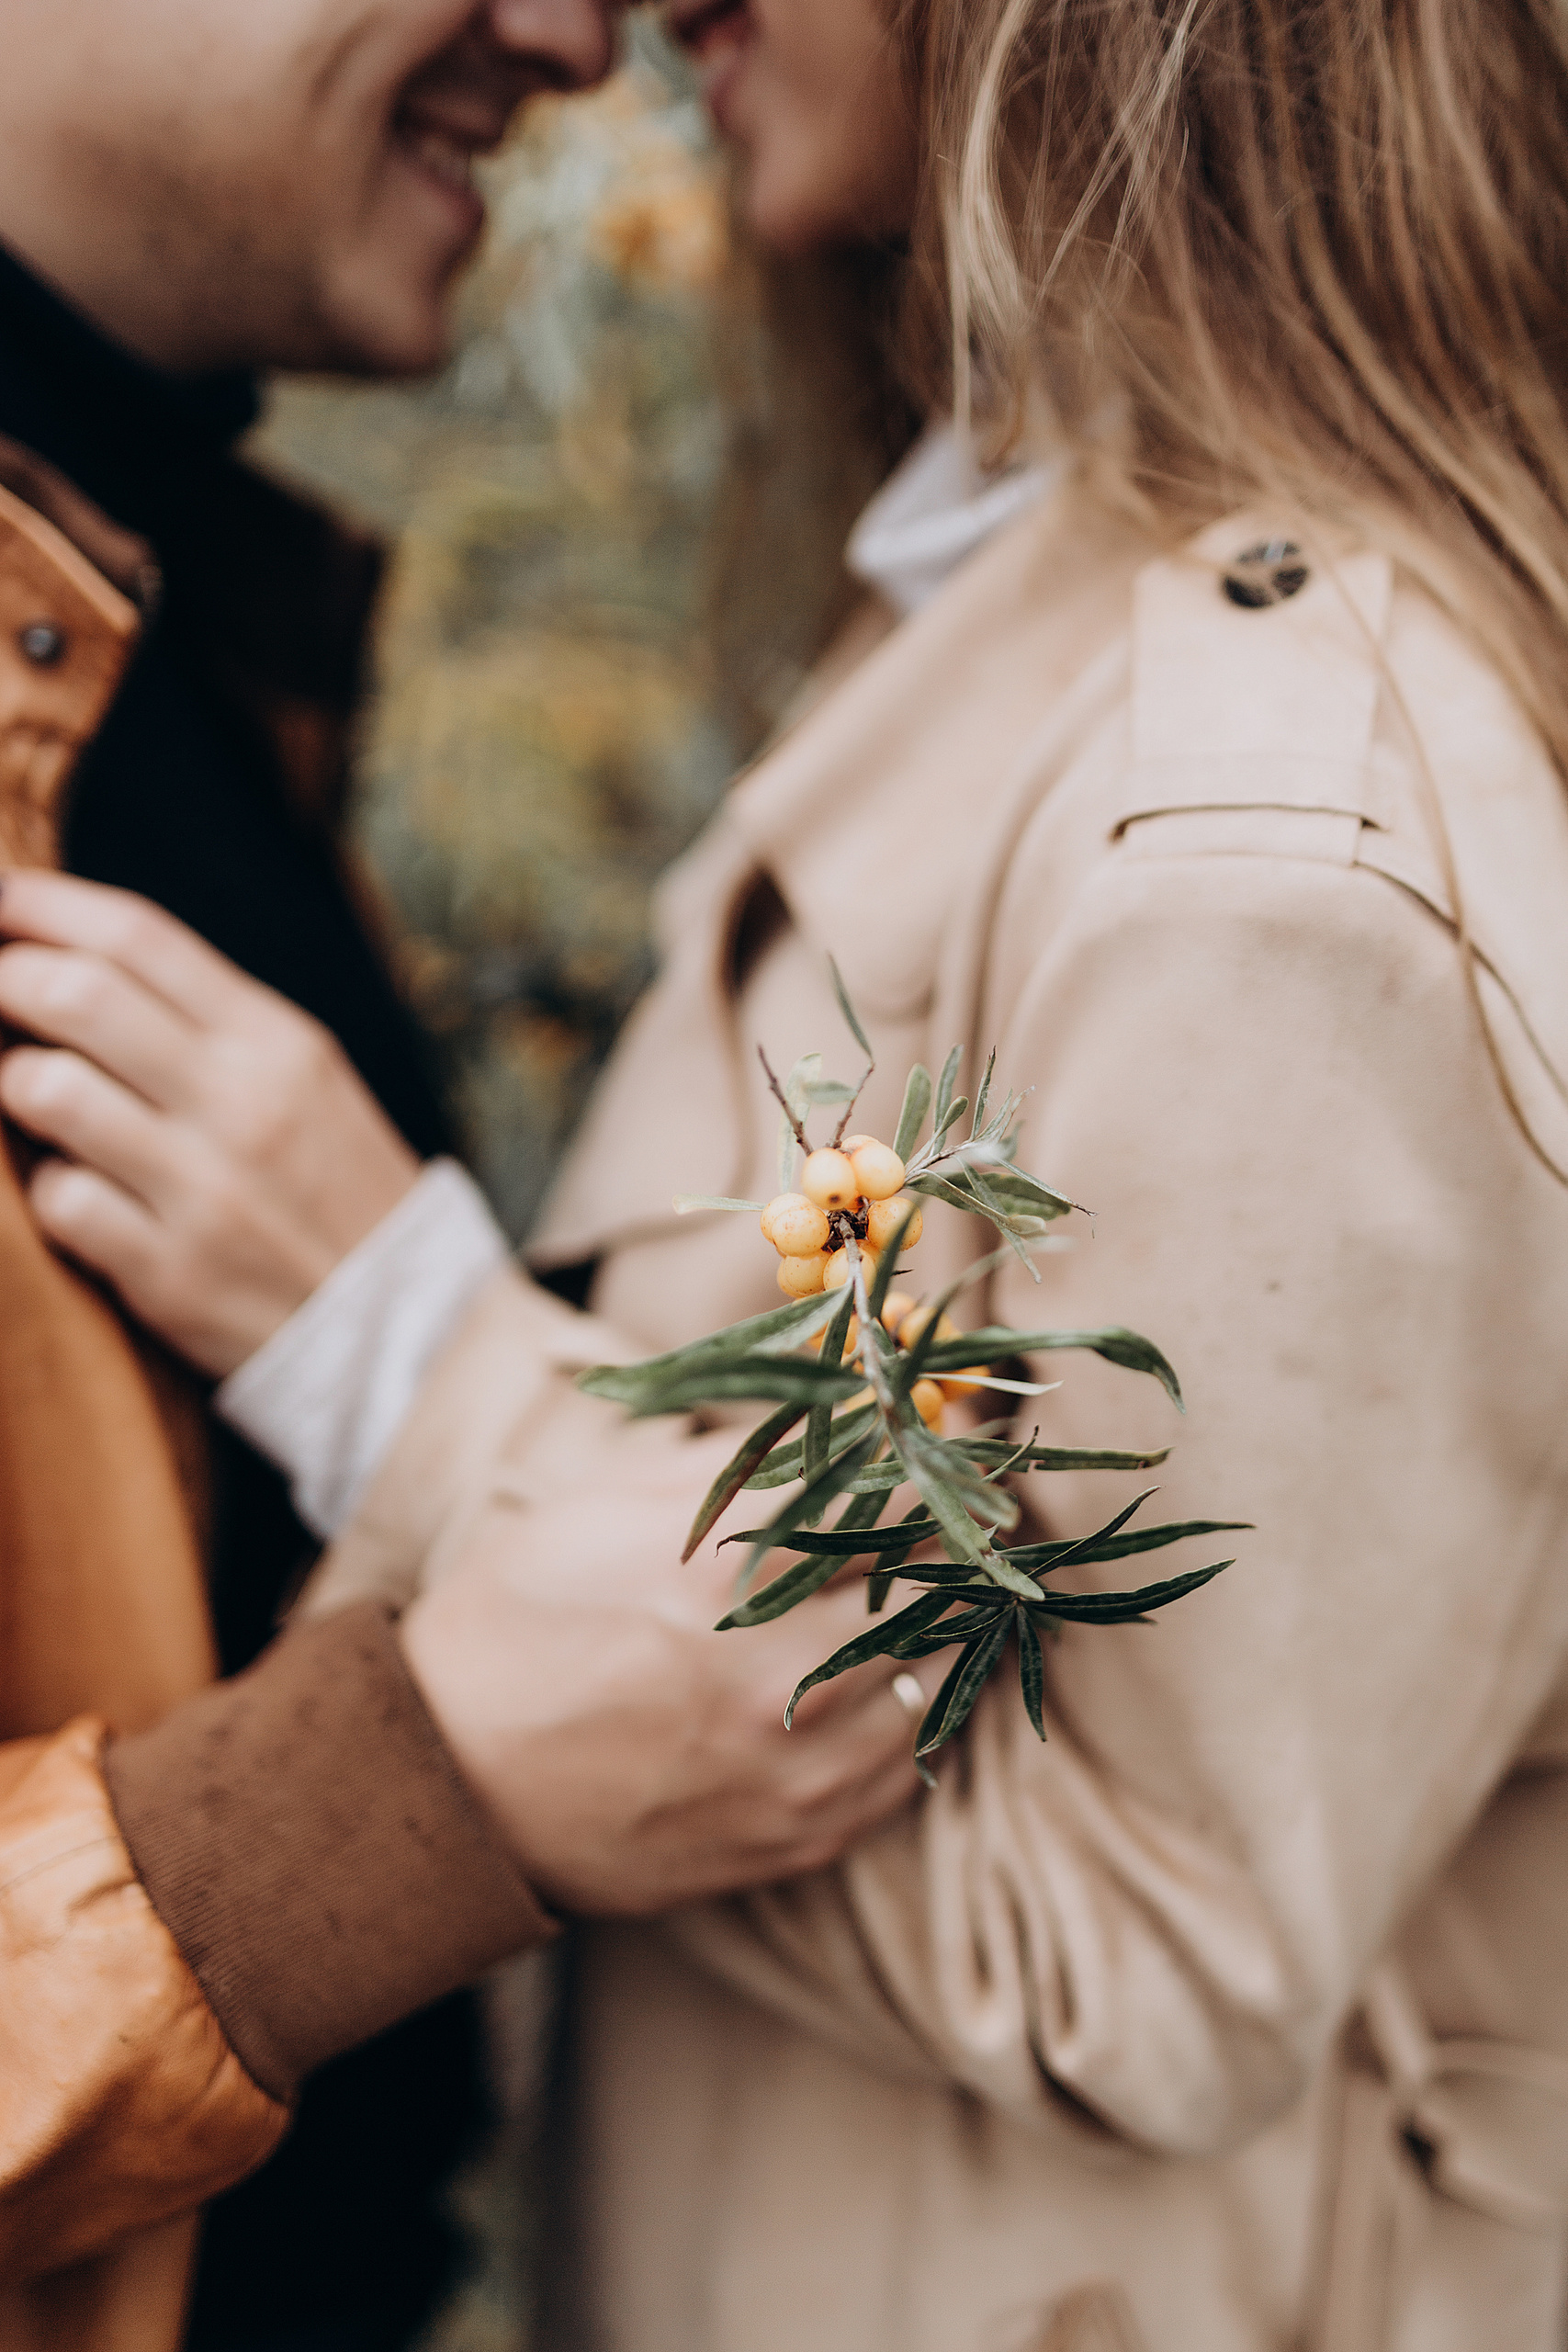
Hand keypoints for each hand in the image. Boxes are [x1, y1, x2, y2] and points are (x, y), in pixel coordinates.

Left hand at [0, 871, 418, 1375]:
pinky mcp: (168, 1272)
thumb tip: (81, 966)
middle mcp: (241, 1104)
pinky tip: (81, 1191)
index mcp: (278, 1043)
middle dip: (3, 979)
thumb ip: (209, 1023)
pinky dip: (52, 1189)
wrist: (413, 1329)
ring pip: (46, 1090)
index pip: (139, 937)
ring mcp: (202, 1189)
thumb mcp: (307, 1080)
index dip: (44, 904)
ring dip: (14, 1086)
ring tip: (33, 1098)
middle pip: (76, 995)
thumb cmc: (341, 1193)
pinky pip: (59, 1201)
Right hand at [400, 1429, 928, 1911]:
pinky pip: (903, 1781)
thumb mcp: (598, 1507)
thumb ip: (725, 1465)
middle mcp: (772, 1677)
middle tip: (950, 1531)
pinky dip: (915, 1727)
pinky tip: (897, 1694)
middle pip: (933, 1599)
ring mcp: (787, 1773)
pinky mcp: (786, 1841)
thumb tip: (828, 1423)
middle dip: (948, 1554)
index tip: (934, 1458)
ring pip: (933, 1691)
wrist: (445, 1780)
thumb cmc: (512, 1621)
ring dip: (942, 1640)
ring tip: (930, 1608)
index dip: (926, 1473)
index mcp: (724, 1577)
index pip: (893, 1507)